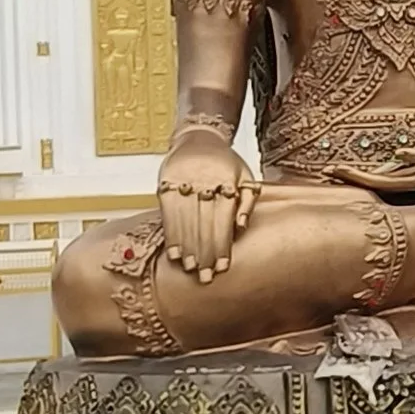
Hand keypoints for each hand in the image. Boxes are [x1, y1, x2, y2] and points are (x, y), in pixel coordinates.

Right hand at [157, 131, 256, 277]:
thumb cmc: (227, 161)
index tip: (222, 267)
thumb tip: (242, 226)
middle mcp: (204, 183)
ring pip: (185, 221)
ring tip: (190, 269)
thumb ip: (248, 201)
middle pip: (204, 224)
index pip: (223, 220)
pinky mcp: (166, 183)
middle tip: (206, 277)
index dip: (222, 245)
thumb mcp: (246, 175)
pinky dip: (170, 234)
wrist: (200, 136)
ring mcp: (183, 183)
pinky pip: (167, 213)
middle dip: (205, 253)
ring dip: (187, 248)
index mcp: (226, 183)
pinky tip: (173, 252)